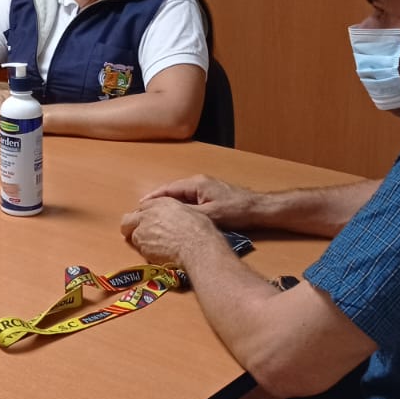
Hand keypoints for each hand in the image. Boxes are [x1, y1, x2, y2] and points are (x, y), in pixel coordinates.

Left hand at [119, 197, 217, 264]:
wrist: (197, 246)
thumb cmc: (199, 231)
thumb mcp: (189, 213)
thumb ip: (174, 213)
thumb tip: (173, 221)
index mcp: (161, 202)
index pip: (144, 208)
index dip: (145, 218)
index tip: (148, 224)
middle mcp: (148, 213)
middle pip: (128, 220)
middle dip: (131, 227)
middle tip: (140, 236)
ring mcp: (142, 228)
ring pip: (131, 235)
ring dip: (139, 241)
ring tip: (153, 248)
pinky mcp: (141, 243)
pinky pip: (137, 248)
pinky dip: (144, 252)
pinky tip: (156, 254)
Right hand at [140, 174, 257, 225]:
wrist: (259, 209)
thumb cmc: (236, 211)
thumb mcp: (210, 215)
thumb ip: (188, 214)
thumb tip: (168, 216)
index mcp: (196, 184)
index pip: (168, 189)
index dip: (153, 197)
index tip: (140, 206)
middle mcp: (198, 182)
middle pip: (172, 191)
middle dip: (158, 200)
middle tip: (143, 211)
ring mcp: (205, 188)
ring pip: (180, 195)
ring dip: (168, 204)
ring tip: (155, 214)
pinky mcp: (210, 195)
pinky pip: (188, 199)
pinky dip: (179, 206)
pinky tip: (174, 215)